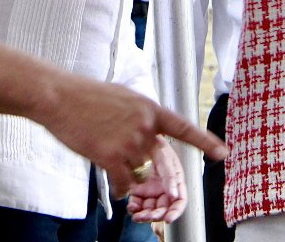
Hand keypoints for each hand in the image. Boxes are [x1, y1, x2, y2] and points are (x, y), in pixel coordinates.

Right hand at [43, 74, 225, 199]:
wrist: (60, 97)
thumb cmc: (87, 96)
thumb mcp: (123, 97)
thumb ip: (140, 116)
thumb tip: (148, 133)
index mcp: (149, 108)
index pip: (183, 128)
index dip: (205, 142)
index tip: (223, 153)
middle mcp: (144, 126)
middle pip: (154, 159)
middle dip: (143, 161)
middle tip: (118, 144)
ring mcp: (129, 143)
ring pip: (137, 172)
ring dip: (125, 170)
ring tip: (104, 146)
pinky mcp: (112, 157)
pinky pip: (123, 185)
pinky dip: (117, 187)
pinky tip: (107, 172)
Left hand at [127, 137, 186, 223]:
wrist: (139, 137)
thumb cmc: (156, 144)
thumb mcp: (165, 157)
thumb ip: (170, 176)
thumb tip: (174, 195)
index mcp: (175, 181)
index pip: (179, 201)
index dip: (175, 212)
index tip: (168, 218)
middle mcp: (164, 188)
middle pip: (163, 208)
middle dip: (156, 215)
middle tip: (148, 216)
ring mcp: (151, 190)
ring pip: (150, 209)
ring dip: (144, 214)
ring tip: (137, 214)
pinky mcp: (138, 190)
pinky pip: (138, 203)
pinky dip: (134, 207)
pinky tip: (131, 206)